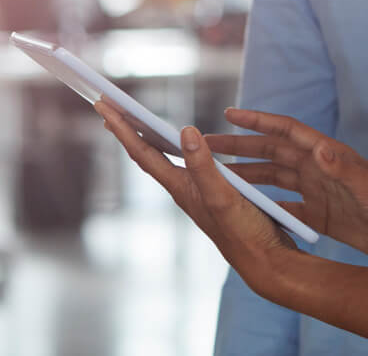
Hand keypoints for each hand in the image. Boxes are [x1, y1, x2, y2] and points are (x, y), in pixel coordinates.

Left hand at [93, 100, 297, 297]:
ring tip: (136, 123)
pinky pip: (185, 165)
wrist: (264, 260)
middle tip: (108, 108)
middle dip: (127, 130)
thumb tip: (185, 131)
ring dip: (148, 139)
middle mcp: (183, 188)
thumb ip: (203, 165)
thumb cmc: (243, 233)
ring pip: (163, 160)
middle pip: (146, 154)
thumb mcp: (223, 195)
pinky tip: (185, 146)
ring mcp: (196, 192)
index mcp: (180, 187)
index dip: (122, 128)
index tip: (102, 106)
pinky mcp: (212, 194)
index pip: (142, 152)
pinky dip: (176, 149)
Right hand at [205, 108, 367, 267]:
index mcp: (327, 155)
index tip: (229, 113)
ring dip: (247, 173)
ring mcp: (317, 190)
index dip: (257, 120)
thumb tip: (319, 147)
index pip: (286, 130)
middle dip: (240, 146)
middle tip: (208, 144)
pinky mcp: (319, 213)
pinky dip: (264, 204)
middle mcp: (318, 167)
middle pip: (271, 151)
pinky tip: (245, 210)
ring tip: (219, 175)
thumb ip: (344, 169)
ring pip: (273, 176)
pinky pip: (284, 204)